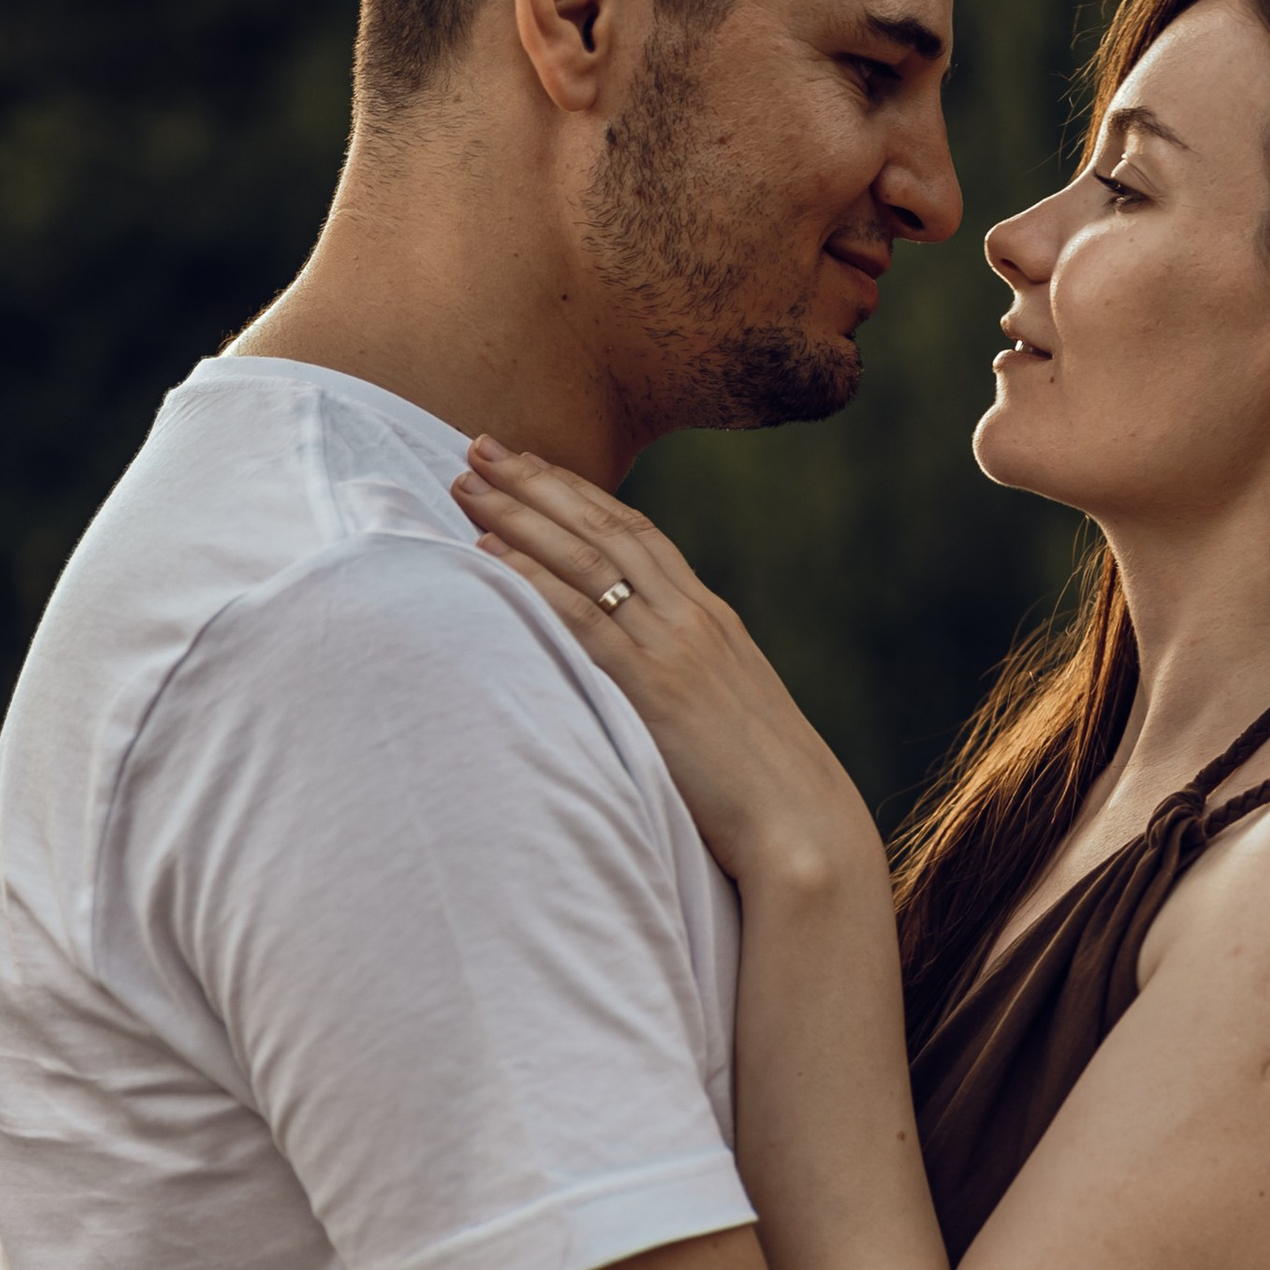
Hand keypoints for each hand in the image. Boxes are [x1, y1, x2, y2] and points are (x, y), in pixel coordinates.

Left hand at [450, 444, 884, 897]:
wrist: (804, 824)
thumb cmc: (765, 789)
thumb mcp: (729, 713)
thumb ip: (687, 681)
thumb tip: (650, 684)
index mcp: (711, 618)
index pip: (637, 533)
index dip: (579, 493)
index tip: (531, 464)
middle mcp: (691, 617)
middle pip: (603, 526)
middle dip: (536, 481)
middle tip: (479, 445)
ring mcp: (673, 647)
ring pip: (586, 557)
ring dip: (519, 514)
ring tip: (465, 482)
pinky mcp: (653, 687)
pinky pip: (581, 617)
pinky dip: (532, 579)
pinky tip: (489, 554)